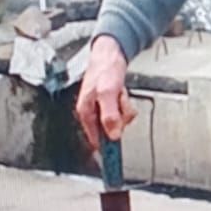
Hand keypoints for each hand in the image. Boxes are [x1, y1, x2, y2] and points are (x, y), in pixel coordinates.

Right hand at [75, 35, 136, 151]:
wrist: (110, 52)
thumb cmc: (104, 69)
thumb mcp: (108, 93)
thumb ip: (110, 115)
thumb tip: (113, 135)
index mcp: (85, 112)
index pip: (95, 140)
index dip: (108, 146)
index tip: (116, 157)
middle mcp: (92, 113)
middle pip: (110, 130)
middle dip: (120, 118)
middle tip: (118, 102)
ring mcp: (101, 108)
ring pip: (119, 120)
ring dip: (123, 108)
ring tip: (119, 94)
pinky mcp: (110, 103)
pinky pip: (122, 111)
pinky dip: (125, 103)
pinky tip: (121, 93)